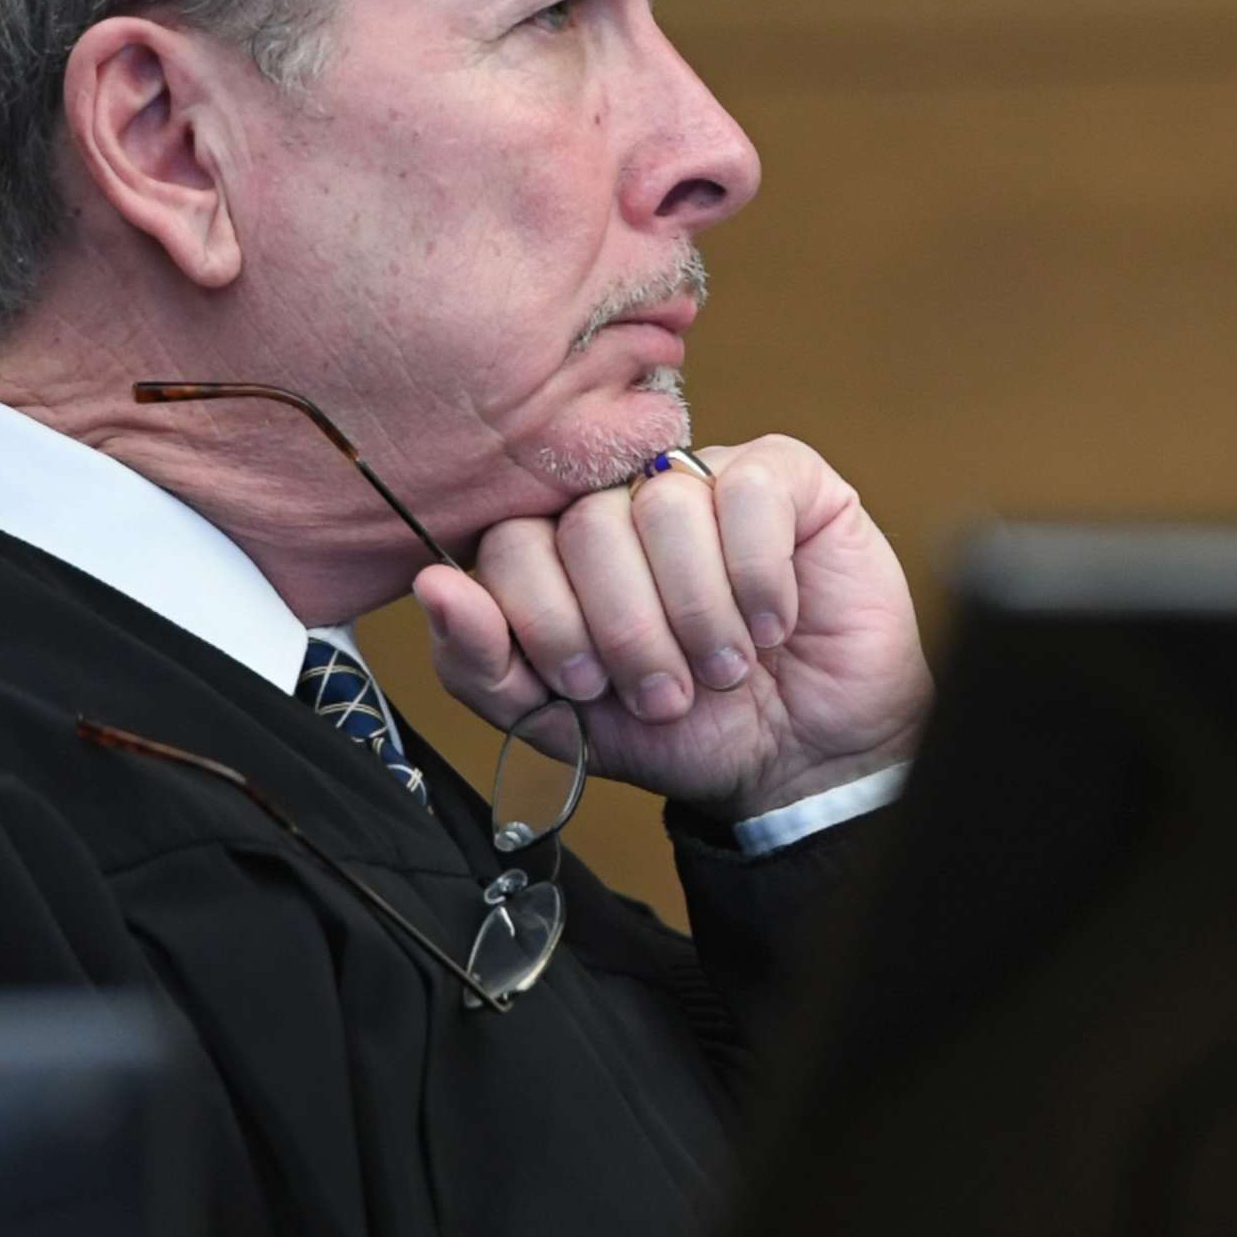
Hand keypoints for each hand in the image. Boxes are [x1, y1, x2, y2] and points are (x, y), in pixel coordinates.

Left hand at [414, 435, 932, 824]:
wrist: (803, 760)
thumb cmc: (687, 733)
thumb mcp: (563, 722)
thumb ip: (484, 663)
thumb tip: (433, 586)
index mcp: (561, 551)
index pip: (512, 544)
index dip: (547, 621)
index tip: (587, 687)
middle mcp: (625, 501)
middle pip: (588, 526)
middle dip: (627, 632)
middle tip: (667, 693)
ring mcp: (704, 479)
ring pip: (667, 506)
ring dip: (698, 614)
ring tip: (724, 666)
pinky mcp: (784, 476)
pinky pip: (747, 494)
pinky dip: (757, 578)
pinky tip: (770, 622)